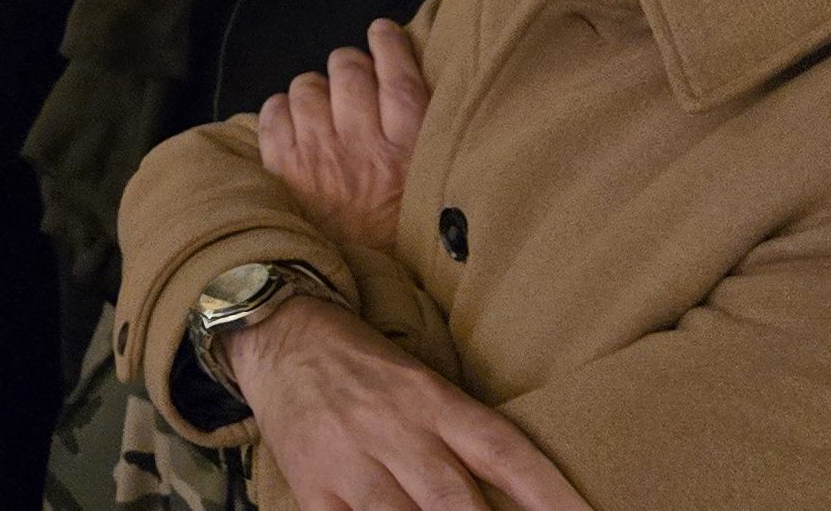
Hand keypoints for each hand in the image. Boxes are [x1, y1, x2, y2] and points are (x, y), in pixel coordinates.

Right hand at [232, 298, 593, 510]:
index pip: (503, 450)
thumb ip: (465, 437)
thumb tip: (516, 494)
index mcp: (431, 398)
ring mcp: (348, 458)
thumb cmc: (367, 367)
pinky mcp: (311, 483)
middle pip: (452, 497)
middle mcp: (393, 427)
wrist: (280, 335)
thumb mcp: (425, 384)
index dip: (550, 493)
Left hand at [256, 19, 426, 253]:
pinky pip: (273, 112)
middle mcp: (363, 142)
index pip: (399, 73)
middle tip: (353, 79)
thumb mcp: (435, 192)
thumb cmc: (402, 243)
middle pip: (349, 69)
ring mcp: (317, 152)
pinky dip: (281, 110)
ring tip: (324, 108)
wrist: (355, 294)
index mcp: (410, 148)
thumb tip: (413, 90)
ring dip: (315, 90)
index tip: (383, 32)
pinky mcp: (282, 167)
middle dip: (350, 66)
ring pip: (307, 85)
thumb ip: (427, 143)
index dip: (389, 43)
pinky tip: (294, 122)